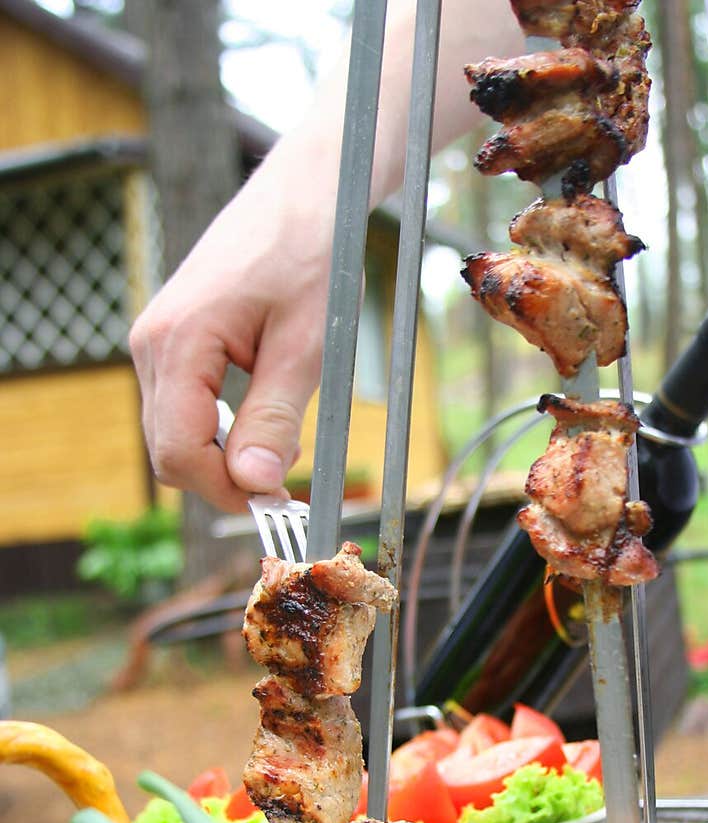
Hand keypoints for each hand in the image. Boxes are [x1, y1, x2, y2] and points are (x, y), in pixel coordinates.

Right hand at [129, 147, 335, 511]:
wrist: (309, 192)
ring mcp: (158, 341)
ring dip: (223, 456)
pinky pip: (184, 407)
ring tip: (281, 448)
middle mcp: (153, 343)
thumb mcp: (305, 346)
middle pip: (170, 452)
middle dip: (225, 479)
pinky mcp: (175, 339)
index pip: (179, 453)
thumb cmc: (311, 253)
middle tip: (286, 484)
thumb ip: (273, 418)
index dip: (227, 491)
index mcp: (178, 343)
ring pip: (175, 434)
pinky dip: (220, 430)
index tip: (278, 501)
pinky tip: (262, 419)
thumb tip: (253, 483)